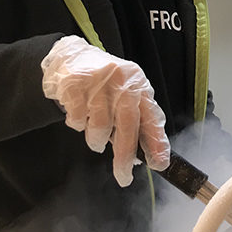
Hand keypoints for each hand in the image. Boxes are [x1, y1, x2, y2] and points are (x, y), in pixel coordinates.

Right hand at [40, 35, 169, 185]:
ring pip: (100, 127)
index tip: (159, 164)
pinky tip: (79, 117)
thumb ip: (134, 120)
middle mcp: (122, 82)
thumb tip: (139, 156)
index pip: (152, 117)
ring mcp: (98, 82)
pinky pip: (78, 120)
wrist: (71, 56)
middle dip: (125, 157)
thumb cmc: (103, 83)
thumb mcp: (125, 95)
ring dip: (97, 141)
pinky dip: (77, 125)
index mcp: (139, 86)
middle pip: (127, 126)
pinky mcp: (75, 85)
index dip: (157, 142)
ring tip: (95, 137)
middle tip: (123, 176)